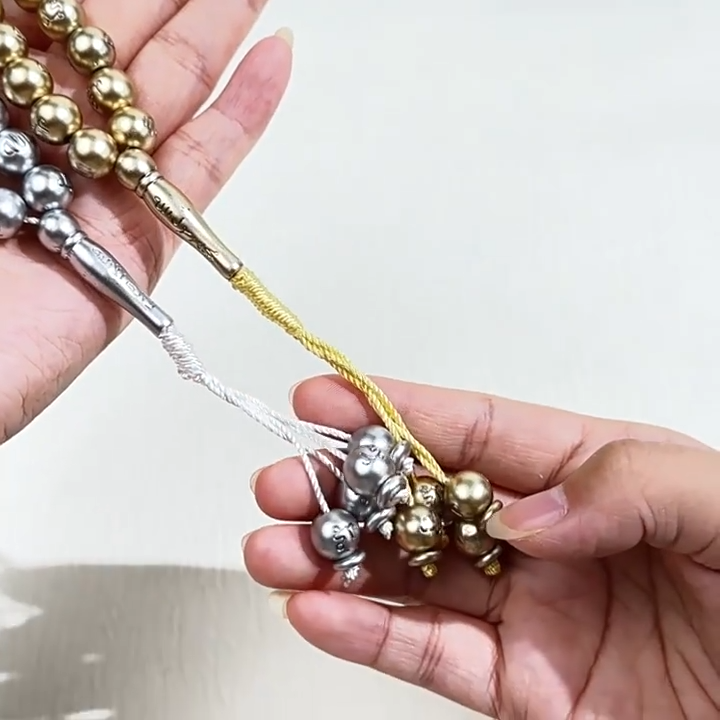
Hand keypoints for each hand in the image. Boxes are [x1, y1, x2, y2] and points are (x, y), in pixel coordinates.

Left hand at [0, 1, 290, 442]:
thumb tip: (20, 6)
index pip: (47, 20)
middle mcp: (42, 142)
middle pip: (117, 48)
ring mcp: (97, 191)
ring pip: (168, 99)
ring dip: (217, 36)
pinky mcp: (142, 245)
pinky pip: (201, 170)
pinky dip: (243, 116)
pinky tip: (275, 60)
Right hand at [245, 377, 719, 718]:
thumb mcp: (718, 504)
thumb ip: (627, 483)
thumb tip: (524, 513)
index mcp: (587, 473)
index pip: (472, 430)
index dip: (394, 411)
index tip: (326, 397)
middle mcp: (543, 537)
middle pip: (422, 500)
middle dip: (344, 488)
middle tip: (282, 482)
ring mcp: (527, 611)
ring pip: (410, 575)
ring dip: (335, 560)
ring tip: (274, 549)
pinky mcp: (522, 687)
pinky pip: (431, 654)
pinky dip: (368, 633)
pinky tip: (317, 611)